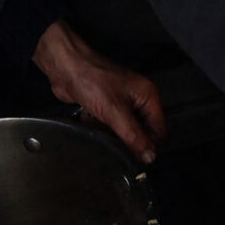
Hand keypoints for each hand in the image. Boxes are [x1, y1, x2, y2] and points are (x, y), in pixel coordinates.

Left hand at [32, 21, 165, 161]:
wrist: (65, 68)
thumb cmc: (91, 80)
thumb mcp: (115, 112)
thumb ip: (134, 136)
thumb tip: (150, 157)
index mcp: (148, 96)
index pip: (159, 130)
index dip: (148, 144)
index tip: (133, 154)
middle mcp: (138, 99)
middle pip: (141, 132)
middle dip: (124, 137)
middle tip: (111, 135)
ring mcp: (122, 102)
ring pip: (123, 131)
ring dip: (109, 132)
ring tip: (98, 123)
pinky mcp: (106, 105)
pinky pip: (108, 126)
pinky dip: (99, 126)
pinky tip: (89, 118)